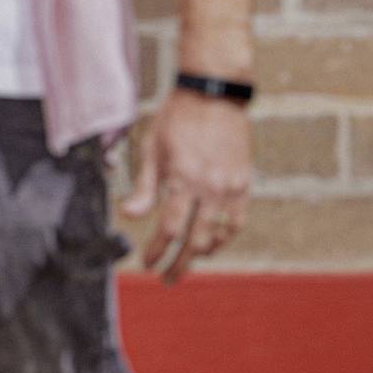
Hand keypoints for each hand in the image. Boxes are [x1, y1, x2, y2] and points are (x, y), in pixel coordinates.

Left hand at [122, 85, 251, 280]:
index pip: (169, 228)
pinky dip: (224, 237)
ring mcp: (230, 186)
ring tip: (187, 263)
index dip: (157, 250)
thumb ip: (144, 186)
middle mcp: (209, 187)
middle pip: (194, 241)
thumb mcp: (152, 147)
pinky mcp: (244, 183)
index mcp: (182, 178)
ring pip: (218, 235)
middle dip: (178, 264)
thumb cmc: (177, 118)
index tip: (146, 262)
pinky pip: (237, 221)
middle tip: (166, 279)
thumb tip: (129, 215)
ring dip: (201, 255)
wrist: (214, 93)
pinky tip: (211, 244)